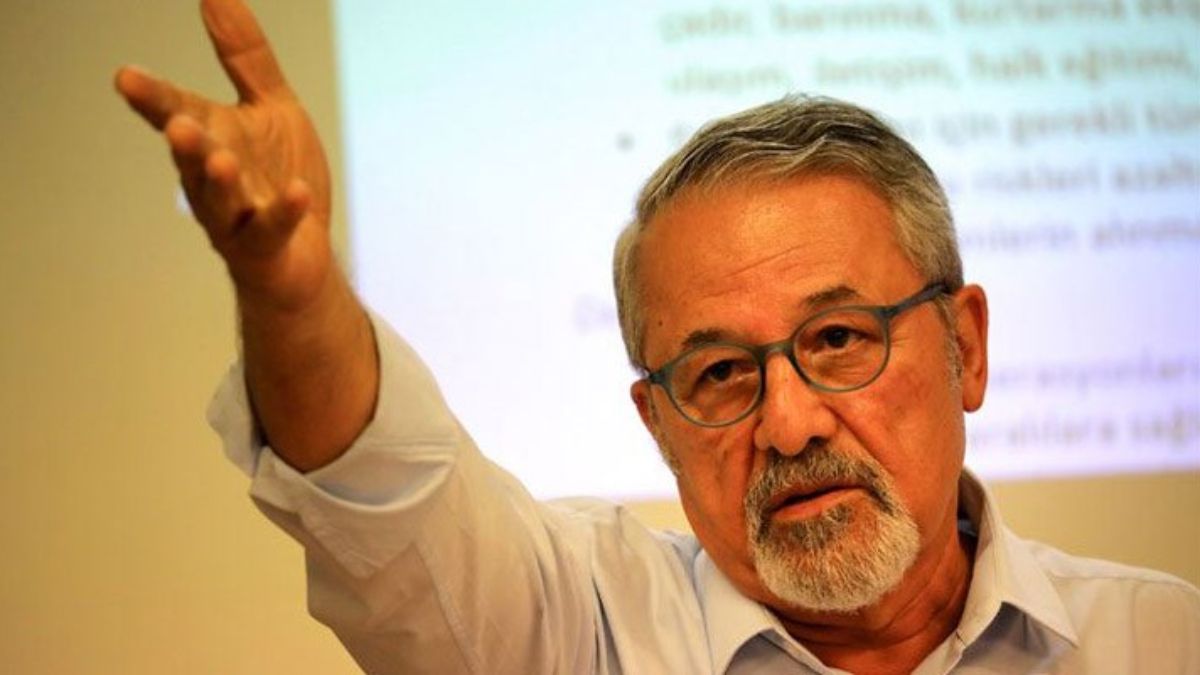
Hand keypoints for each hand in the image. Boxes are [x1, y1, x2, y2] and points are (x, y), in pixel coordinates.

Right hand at [115, 0, 331, 313]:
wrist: (303, 253)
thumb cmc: (279, 177)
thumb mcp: (273, 108)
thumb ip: (245, 57)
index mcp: (211, 138)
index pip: (174, 111)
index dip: (151, 97)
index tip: (126, 77)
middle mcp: (212, 179)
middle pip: (191, 158)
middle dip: (183, 143)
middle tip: (177, 123)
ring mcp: (236, 218)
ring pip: (219, 200)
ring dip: (219, 181)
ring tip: (221, 159)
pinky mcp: (265, 247)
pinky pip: (272, 229)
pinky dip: (283, 212)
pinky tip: (297, 193)